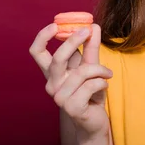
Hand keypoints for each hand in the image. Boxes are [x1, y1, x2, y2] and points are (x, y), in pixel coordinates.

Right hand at [29, 22, 112, 138]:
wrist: (95, 119)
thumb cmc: (91, 91)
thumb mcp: (91, 65)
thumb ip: (90, 47)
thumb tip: (93, 25)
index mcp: (52, 72)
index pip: (36, 52)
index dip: (42, 37)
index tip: (55, 25)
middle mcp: (52, 84)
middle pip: (57, 58)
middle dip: (73, 41)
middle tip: (88, 31)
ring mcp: (59, 97)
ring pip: (82, 72)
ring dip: (100, 69)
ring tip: (107, 73)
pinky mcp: (72, 107)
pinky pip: (91, 85)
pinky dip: (102, 82)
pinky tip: (104, 86)